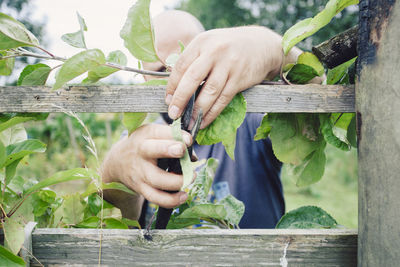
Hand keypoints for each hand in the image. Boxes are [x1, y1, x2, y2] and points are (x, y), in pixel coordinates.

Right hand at [101, 124, 192, 208]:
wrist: (117, 162)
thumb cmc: (144, 144)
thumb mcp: (154, 135)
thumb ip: (174, 141)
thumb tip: (193, 157)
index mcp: (145, 135)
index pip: (159, 132)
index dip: (175, 135)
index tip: (188, 139)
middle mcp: (141, 152)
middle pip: (152, 151)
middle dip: (168, 150)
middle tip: (182, 151)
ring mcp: (140, 172)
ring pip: (156, 179)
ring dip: (176, 181)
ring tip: (191, 177)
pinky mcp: (141, 188)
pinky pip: (155, 198)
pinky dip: (171, 200)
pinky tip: (183, 196)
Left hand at [165, 26, 286, 128]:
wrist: (263, 46)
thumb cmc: (230, 48)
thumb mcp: (210, 45)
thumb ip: (194, 60)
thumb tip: (174, 86)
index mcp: (201, 42)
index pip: (181, 65)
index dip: (172, 85)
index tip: (167, 100)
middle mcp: (214, 52)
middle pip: (192, 78)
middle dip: (180, 99)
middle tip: (173, 114)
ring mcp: (228, 65)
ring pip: (209, 91)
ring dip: (197, 110)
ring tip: (188, 123)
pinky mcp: (240, 78)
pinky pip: (223, 99)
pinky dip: (212, 113)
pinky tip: (204, 121)